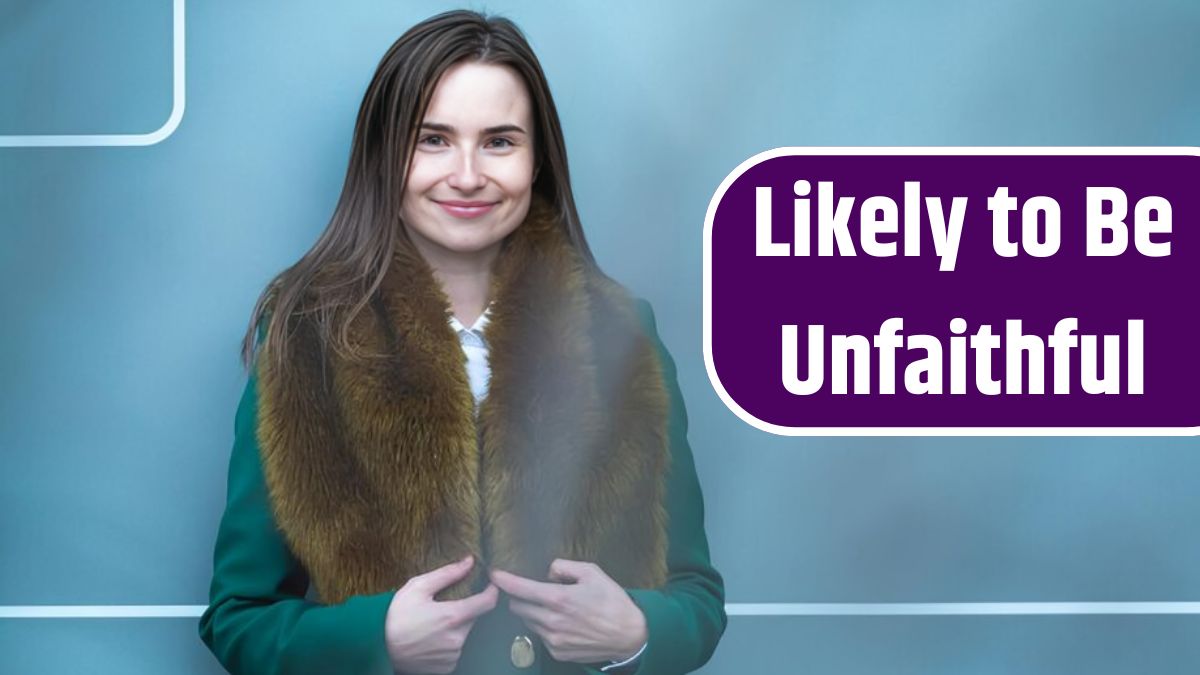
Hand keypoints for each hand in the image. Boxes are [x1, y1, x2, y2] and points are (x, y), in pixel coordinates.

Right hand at [385, 555, 498, 674]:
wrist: (379, 649)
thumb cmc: (396, 616)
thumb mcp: (417, 588)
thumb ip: (447, 574)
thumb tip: (469, 561)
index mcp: (452, 616)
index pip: (488, 602)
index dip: (492, 591)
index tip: (490, 585)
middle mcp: (457, 638)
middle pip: (474, 618)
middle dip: (465, 610)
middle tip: (445, 606)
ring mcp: (453, 655)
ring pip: (464, 634)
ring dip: (456, 627)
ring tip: (433, 625)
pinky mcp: (447, 667)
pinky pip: (456, 651)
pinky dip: (448, 643)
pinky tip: (432, 639)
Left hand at [489, 559, 646, 664]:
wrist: (629, 635)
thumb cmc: (612, 601)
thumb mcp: (592, 572)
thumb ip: (564, 567)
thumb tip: (548, 571)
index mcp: (559, 598)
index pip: (520, 589)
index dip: (503, 580)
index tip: (494, 574)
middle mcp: (552, 621)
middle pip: (517, 607)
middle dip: (518, 596)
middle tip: (529, 590)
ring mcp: (553, 639)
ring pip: (527, 622)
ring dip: (532, 612)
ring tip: (551, 606)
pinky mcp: (557, 652)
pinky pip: (540, 636)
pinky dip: (544, 626)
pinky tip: (561, 621)